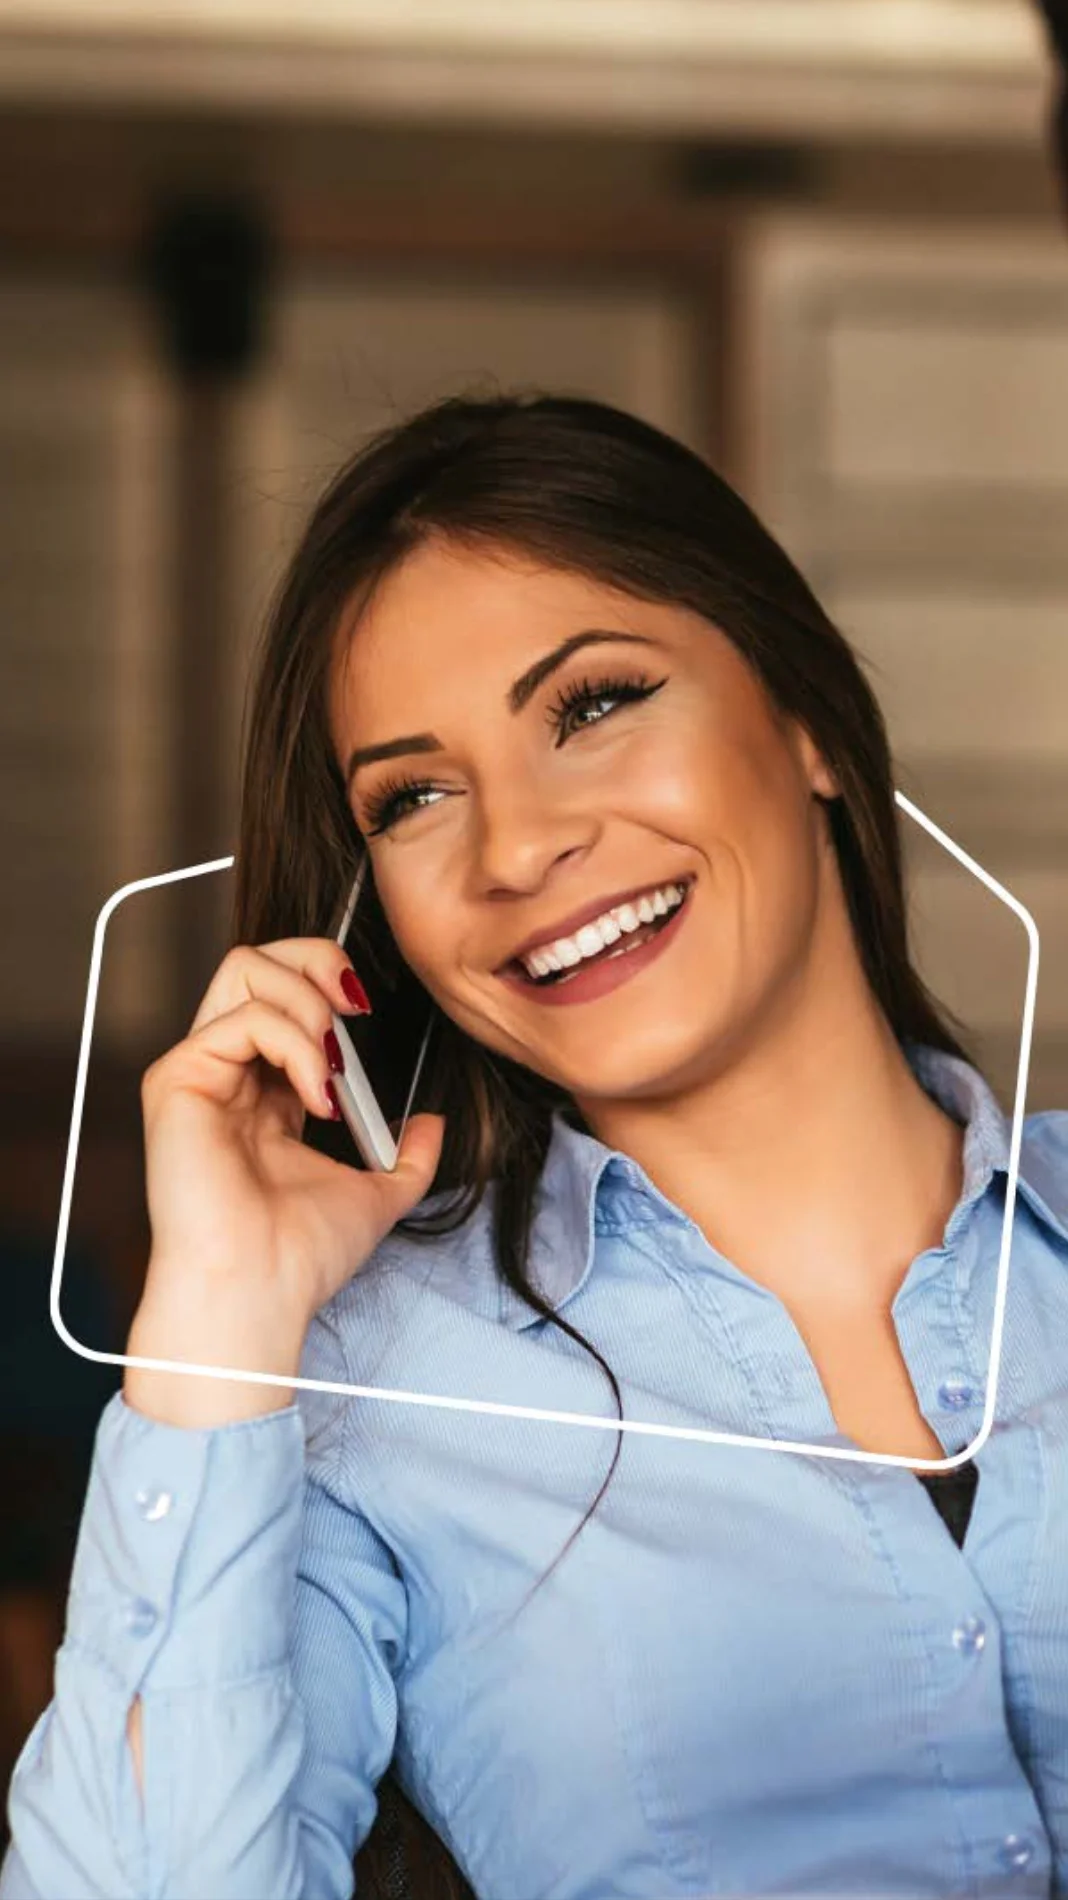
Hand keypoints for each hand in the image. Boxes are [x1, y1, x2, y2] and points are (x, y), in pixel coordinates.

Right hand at [124, 937, 443, 1424]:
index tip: (368, 1013)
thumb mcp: (376, 1195)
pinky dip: (294, 1044)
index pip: (285, 993)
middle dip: (315, 961)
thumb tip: (431, 1123)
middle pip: (254, 959)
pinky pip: (244, 1018)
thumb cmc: (299, 1259)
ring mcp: (197, 1072)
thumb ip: (407, 1157)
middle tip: (354, 1008)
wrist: (260, 1295)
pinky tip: (316, 1096)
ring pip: (244, 968)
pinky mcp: (177, 1079)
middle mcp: (224, 1073)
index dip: (327, 983)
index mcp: (261, 1092)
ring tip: (331, 1069)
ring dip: (309, 1006)